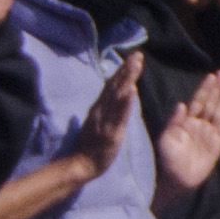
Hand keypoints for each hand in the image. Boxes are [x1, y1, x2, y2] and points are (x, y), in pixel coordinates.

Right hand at [71, 51, 143, 175]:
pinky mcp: (111, 133)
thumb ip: (103, 107)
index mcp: (99, 107)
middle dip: (127, 69)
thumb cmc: (90, 144)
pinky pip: (119, 117)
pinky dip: (126, 104)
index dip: (123, 70)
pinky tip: (132, 92)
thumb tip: (113, 94)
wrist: (81, 164)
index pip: (112, 85)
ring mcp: (106, 120)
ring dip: (127, 80)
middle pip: (115, 86)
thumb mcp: (95, 121)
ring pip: (117, 96)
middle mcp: (101, 109)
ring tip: (136, 65)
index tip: (134, 57)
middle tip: (138, 54)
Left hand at [154, 67, 219, 197]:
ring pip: (217, 112)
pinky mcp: (215, 146)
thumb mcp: (166, 140)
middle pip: (209, 102)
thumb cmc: (165, 161)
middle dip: (216, 88)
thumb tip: (181, 104)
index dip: (205, 88)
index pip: (197, 100)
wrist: (174, 182)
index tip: (212, 75)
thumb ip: (174, 122)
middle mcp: (197, 125)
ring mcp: (207, 135)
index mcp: (184, 122)